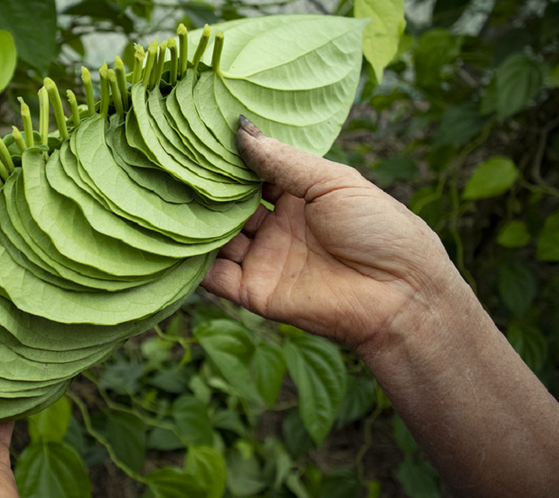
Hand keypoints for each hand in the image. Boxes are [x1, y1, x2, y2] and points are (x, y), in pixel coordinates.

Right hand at [201, 117, 462, 352]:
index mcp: (299, 197)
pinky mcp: (253, 291)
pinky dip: (192, 261)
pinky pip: (213, 276)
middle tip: (176, 164)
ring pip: (217, 237)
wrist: (399, 295)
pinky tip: (175, 239)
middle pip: (231, 205)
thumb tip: (240, 130)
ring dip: (196, 221)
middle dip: (208, 188)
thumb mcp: (333, 182)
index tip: (201, 136)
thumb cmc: (379, 230)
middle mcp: (277, 227)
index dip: (231, 159)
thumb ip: (282, 160)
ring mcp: (263, 259)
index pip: (254, 174)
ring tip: (169, 196)